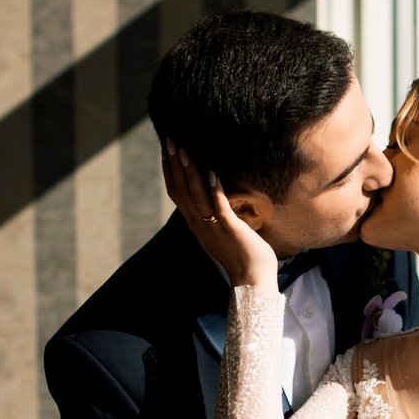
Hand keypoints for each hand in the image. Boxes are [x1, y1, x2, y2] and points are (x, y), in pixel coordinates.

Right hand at [163, 140, 277, 289]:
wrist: (252, 279)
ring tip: (186, 150)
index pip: (176, 193)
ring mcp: (213, 227)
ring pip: (195, 196)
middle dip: (174, 164)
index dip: (170, 170)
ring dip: (189, 172)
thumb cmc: (241, 254)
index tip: (166, 150)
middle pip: (180, 190)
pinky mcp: (230, 230)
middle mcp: (199, 224)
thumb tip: (214, 195)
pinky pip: (219, 208)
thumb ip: (214, 213)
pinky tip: (213, 173)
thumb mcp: (221, 230)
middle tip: (170, 140)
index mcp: (195, 223)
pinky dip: (215, 190)